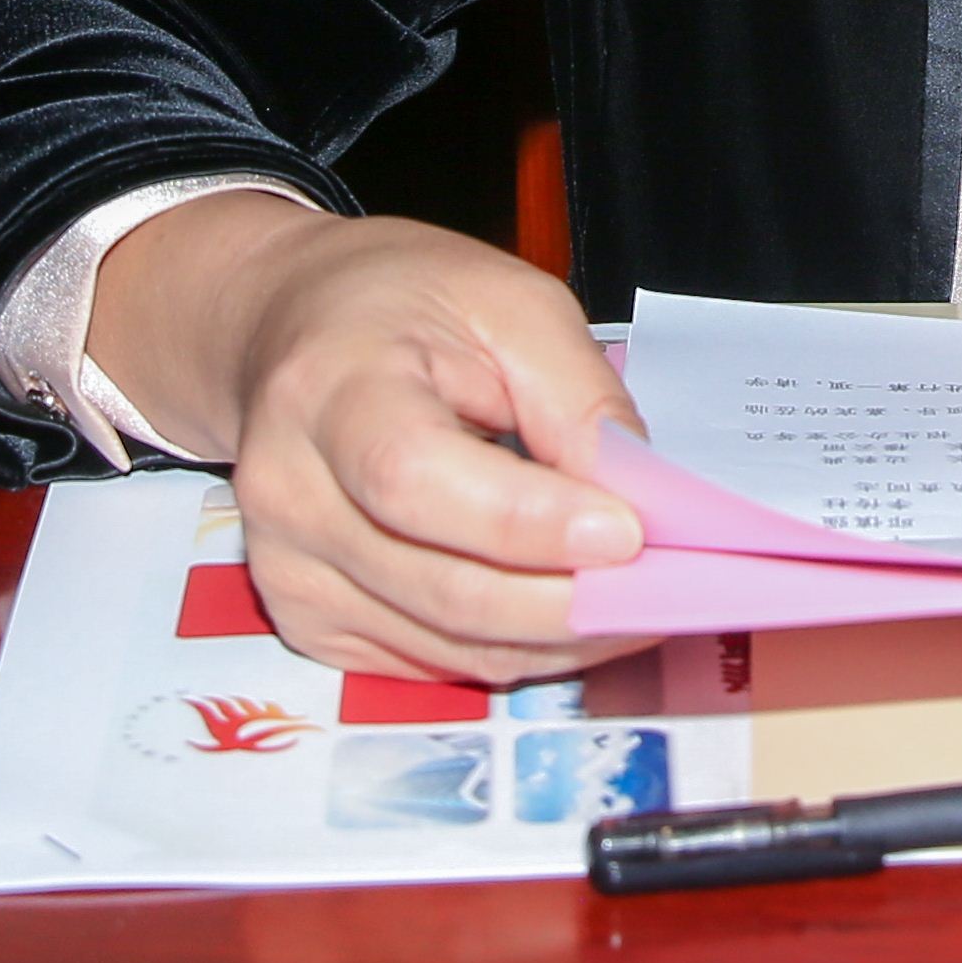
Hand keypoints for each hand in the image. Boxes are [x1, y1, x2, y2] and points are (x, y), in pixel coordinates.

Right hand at [90, 194, 649, 683]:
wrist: (288, 331)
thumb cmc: (400, 304)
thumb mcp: (509, 300)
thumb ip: (574, 395)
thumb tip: (636, 494)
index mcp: (329, 390)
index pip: (415, 479)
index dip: (526, 521)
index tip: (629, 532)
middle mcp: (289, 495)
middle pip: (442, 586)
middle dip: (573, 601)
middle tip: (673, 587)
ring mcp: (290, 571)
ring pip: (450, 643)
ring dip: (561, 638)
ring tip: (645, 603)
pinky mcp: (311, 621)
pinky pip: (434, 661)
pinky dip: (519, 649)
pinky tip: (575, 614)